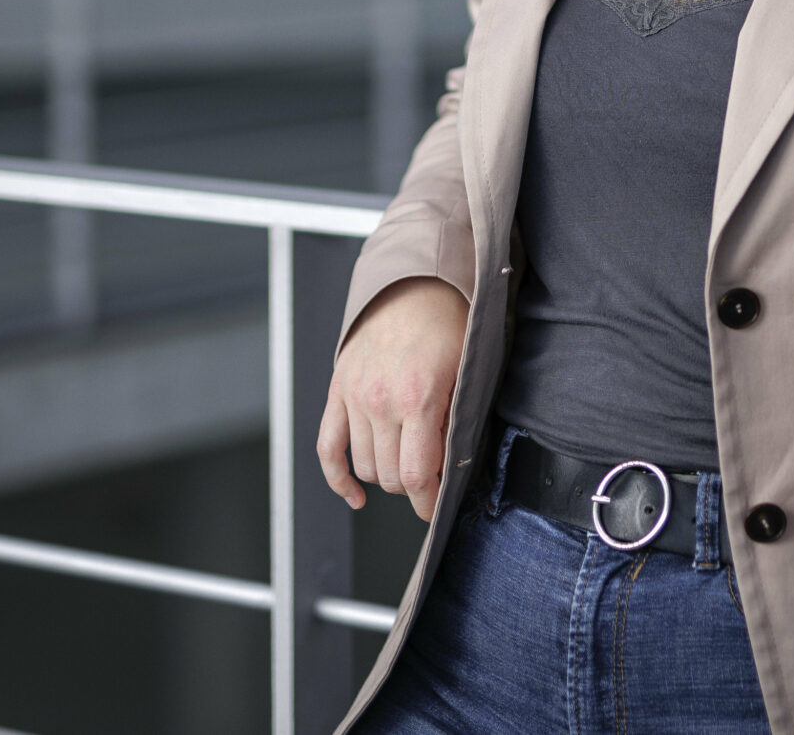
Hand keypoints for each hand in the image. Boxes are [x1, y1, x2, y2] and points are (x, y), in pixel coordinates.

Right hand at [316, 277, 468, 520]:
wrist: (413, 284)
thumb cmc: (447, 324)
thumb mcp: (465, 372)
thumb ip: (454, 423)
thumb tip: (446, 468)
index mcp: (418, 398)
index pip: (415, 476)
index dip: (428, 502)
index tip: (437, 509)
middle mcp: (380, 401)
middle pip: (388, 477)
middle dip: (412, 485)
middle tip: (430, 474)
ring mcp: (354, 397)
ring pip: (363, 466)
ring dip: (385, 475)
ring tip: (405, 461)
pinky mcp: (338, 390)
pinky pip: (328, 447)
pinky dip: (338, 478)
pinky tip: (355, 495)